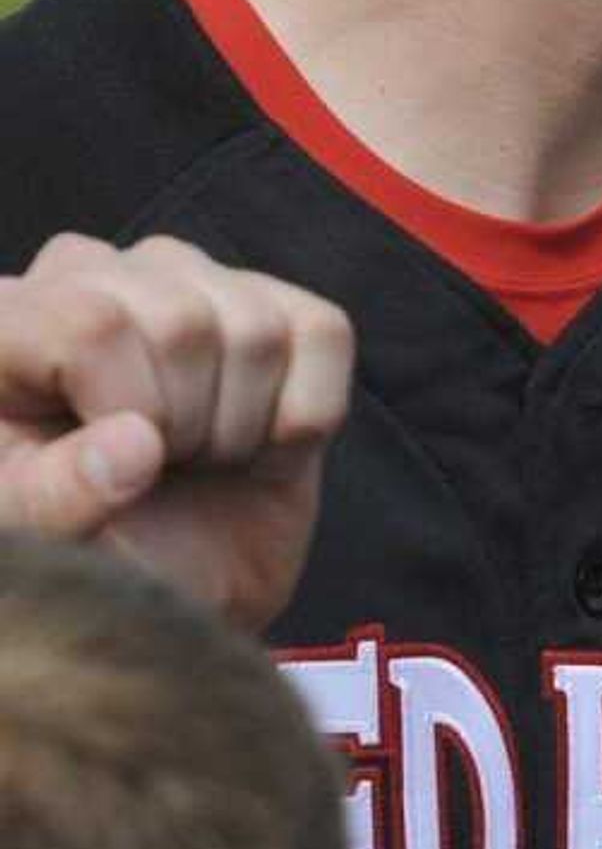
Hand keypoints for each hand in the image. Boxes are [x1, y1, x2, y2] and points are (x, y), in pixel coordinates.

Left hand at [0, 236, 350, 631]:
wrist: (167, 572)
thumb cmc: (83, 544)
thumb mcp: (36, 533)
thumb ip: (56, 496)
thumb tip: (137, 444)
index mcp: (12, 321)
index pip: (92, 322)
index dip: (127, 407)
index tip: (114, 465)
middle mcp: (92, 276)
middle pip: (183, 321)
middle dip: (187, 423)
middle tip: (160, 466)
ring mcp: (188, 280)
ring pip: (256, 327)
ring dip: (242, 424)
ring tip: (201, 453)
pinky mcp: (278, 308)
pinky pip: (323, 333)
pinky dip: (306, 412)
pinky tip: (260, 439)